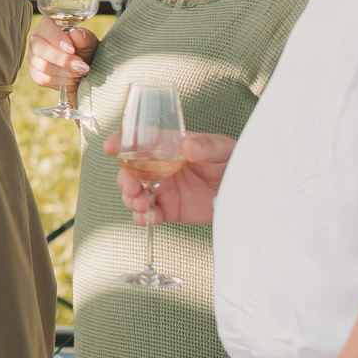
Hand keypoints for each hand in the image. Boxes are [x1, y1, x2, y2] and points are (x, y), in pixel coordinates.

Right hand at [27, 16, 93, 89]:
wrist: (83, 69)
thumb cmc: (84, 51)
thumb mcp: (89, 42)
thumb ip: (84, 37)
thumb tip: (76, 33)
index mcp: (48, 27)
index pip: (45, 27)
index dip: (56, 39)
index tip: (72, 49)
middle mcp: (36, 41)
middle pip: (40, 49)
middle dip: (62, 59)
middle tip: (81, 65)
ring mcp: (33, 58)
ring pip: (42, 66)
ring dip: (65, 71)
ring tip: (81, 72)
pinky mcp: (35, 74)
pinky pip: (43, 79)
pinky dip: (60, 81)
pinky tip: (72, 79)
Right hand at [107, 128, 233, 225]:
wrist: (247, 191)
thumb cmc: (233, 161)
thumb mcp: (221, 148)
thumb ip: (205, 146)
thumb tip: (188, 145)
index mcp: (169, 147)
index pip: (140, 140)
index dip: (121, 142)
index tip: (110, 148)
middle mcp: (161, 167)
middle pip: (130, 171)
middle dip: (124, 180)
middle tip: (133, 188)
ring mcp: (164, 189)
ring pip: (135, 194)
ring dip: (131, 200)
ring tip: (143, 205)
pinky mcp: (170, 210)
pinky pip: (149, 214)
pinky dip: (144, 217)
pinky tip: (150, 217)